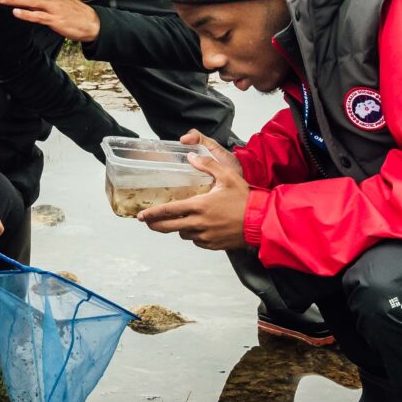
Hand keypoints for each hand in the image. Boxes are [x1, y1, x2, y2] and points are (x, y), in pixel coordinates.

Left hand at [0, 0, 100, 42]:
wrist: (91, 22)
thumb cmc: (72, 12)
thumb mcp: (56, 1)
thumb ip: (40, 0)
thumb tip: (22, 0)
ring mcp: (53, 7)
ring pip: (30, 1)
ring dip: (13, 0)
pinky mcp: (56, 19)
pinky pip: (39, 16)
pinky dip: (27, 14)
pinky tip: (16, 12)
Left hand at [137, 131, 251, 250]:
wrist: (260, 221)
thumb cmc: (244, 197)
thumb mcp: (227, 175)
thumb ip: (208, 164)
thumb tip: (191, 156)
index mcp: (200, 206)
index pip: (169, 211)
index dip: (153, 214)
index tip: (142, 216)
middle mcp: (199, 223)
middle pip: (169, 227)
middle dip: (156, 225)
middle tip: (148, 222)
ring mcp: (205, 236)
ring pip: (184, 234)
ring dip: (180, 228)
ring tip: (181, 220)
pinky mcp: (213, 245)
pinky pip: (197, 241)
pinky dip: (194, 234)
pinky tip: (199, 227)